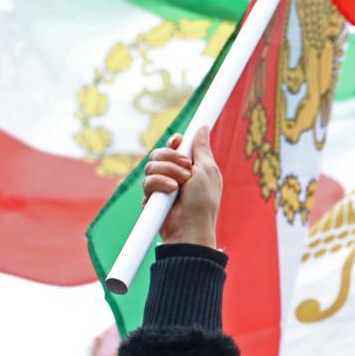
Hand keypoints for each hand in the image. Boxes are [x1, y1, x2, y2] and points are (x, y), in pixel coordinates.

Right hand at [142, 125, 221, 247]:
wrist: (191, 227)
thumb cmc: (204, 201)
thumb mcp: (207, 170)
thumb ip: (201, 148)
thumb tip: (202, 128)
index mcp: (190, 167)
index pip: (175, 147)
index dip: (174, 142)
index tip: (178, 140)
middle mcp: (174, 174)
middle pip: (159, 153)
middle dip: (171, 157)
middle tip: (186, 169)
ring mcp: (162, 186)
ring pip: (151, 166)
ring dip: (167, 172)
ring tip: (179, 185)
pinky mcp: (152, 197)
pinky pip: (147, 181)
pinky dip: (158, 184)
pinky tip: (169, 192)